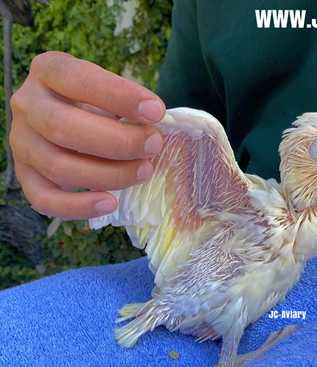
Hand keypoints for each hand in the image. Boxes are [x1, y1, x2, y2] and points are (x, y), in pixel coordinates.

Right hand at [10, 51, 165, 219]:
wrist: (61, 115)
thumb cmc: (91, 101)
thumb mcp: (105, 88)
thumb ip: (124, 103)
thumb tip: (153, 130)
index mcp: (48, 71)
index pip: (78, 80)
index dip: (120, 97)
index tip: (156, 112)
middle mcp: (27, 105)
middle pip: (64, 128)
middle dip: (118, 142)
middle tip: (154, 145)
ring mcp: (22, 143)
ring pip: (58, 167)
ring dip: (108, 174)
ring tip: (144, 171)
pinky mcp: (24, 175)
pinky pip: (44, 199)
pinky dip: (78, 207)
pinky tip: (110, 203)